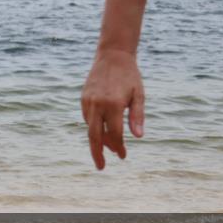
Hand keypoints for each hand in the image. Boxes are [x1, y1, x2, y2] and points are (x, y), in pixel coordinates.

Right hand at [81, 50, 145, 169]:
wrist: (112, 55)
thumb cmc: (130, 76)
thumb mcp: (139, 95)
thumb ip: (137, 116)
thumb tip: (138, 137)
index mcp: (114, 104)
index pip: (115, 134)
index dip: (119, 147)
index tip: (123, 156)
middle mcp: (98, 104)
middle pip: (95, 136)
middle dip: (98, 153)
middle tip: (101, 167)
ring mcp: (88, 101)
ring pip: (90, 127)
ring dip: (98, 140)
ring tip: (108, 148)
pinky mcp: (83, 98)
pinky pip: (87, 118)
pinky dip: (94, 127)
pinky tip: (103, 130)